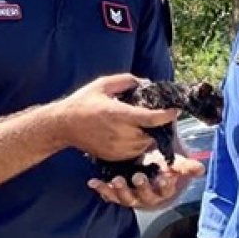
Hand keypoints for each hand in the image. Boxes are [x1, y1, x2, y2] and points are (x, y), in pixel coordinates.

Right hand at [58, 74, 179, 160]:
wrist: (63, 126)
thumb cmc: (83, 103)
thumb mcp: (103, 84)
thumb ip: (126, 81)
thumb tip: (145, 83)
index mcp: (118, 114)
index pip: (150, 118)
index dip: (166, 115)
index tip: (175, 110)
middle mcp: (120, 134)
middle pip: (151, 134)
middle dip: (158, 126)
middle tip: (159, 115)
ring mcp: (117, 148)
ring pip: (145, 145)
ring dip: (149, 135)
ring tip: (143, 124)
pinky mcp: (114, 156)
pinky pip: (135, 152)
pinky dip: (139, 144)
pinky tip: (132, 134)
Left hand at [86, 150, 203, 209]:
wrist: (149, 171)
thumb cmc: (163, 167)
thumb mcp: (175, 164)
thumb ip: (185, 166)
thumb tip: (201, 169)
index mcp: (164, 190)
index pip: (167, 189)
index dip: (166, 184)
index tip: (165, 176)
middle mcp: (148, 197)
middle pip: (146, 196)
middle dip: (142, 188)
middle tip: (138, 177)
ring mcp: (133, 198)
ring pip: (127, 198)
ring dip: (120, 190)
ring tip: (116, 180)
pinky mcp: (119, 195)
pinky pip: (109, 195)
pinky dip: (101, 189)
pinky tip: (92, 182)